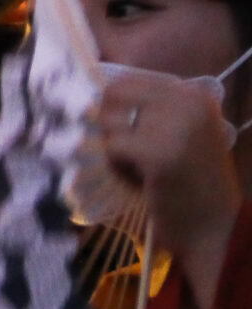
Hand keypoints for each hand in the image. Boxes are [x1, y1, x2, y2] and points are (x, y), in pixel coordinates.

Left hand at [94, 67, 244, 308]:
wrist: (215, 228)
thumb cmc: (190, 181)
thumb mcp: (180, 132)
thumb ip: (148, 108)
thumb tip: (93, 90)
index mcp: (193, 94)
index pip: (125, 81)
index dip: (114, 108)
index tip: (133, 135)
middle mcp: (188, 101)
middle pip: (112, 96)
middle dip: (112, 127)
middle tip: (137, 155)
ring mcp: (176, 125)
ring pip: (109, 122)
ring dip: (116, 149)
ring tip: (144, 169)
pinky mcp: (160, 152)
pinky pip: (112, 148)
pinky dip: (118, 168)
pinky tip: (144, 183)